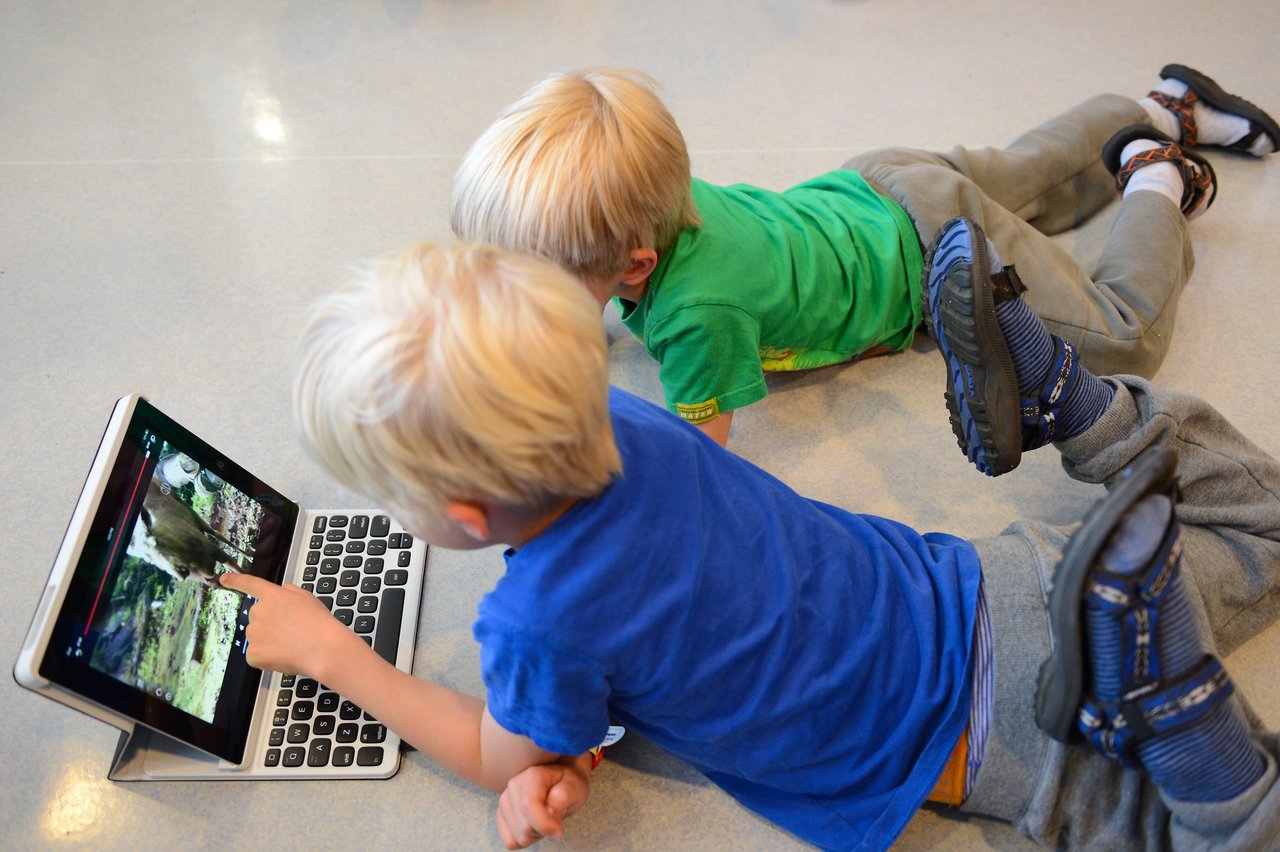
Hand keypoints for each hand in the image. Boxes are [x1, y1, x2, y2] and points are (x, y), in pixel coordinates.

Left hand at [218, 572, 361, 681]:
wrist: (322, 648)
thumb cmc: (319, 622)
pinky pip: (257, 656)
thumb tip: (280, 593)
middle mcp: (258, 611)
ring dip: (269, 643)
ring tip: (291, 646)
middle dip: (269, 625)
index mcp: (272, 596)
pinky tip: (285, 657)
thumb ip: (288, 592)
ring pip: (258, 638)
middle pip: (258, 618)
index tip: (223, 579)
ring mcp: (254, 633)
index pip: (250, 584)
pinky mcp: (253, 654)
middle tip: (291, 633)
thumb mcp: (307, 597)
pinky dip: (268, 659)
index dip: (235, 581)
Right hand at [495, 760, 590, 848]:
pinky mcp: (501, 815)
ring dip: (535, 835)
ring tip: (545, 819)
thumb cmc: (568, 783)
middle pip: (524, 827)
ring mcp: (504, 801)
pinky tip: (535, 826)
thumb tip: (550, 816)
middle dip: (543, 830)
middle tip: (554, 818)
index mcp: (532, 776)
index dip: (544, 825)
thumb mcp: (574, 787)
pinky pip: (510, 842)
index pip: (528, 806)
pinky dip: (525, 839)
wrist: (562, 779)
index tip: (560, 831)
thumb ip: (561, 799)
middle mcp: (513, 786)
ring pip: (517, 837)